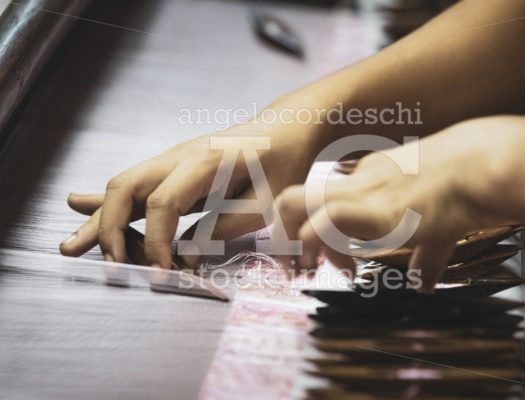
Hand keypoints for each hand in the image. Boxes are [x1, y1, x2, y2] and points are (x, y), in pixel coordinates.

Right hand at [60, 123, 317, 267]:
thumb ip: (225, 228)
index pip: (162, 205)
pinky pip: (133, 184)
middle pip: (126, 189)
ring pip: (122, 186)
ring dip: (98, 219)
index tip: (162, 273)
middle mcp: (179, 157)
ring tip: (71, 246)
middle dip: (110, 231)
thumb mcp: (266, 203)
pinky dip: (106, 201)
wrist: (284, 130)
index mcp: (205, 163)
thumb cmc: (282, 166)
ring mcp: (171, 160)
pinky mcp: (171, 169)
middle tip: (113, 267)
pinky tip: (79, 207)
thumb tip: (184, 256)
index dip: (155, 244)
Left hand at [272, 116, 524, 291]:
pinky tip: (338, 269)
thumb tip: (424, 284)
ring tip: (306, 272)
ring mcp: (358, 192)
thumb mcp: (441, 226)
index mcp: (372, 178)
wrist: (485, 165)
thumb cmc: (471, 187)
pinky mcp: (368, 209)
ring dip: (291, 244)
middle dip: (284, 234)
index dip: (319, 235)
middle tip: (297, 268)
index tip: (334, 264)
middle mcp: (356, 181)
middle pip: (292, 198)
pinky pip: (320, 224)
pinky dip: (315, 248)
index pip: (325, 200)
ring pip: (292, 204)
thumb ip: (427, 255)